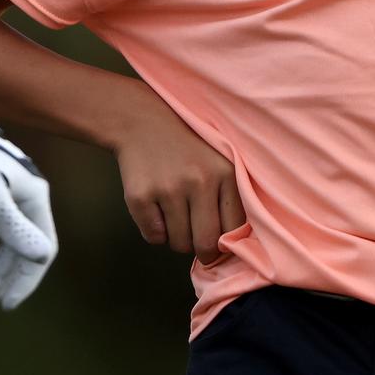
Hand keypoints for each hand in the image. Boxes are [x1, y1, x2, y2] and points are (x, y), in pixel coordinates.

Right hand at [108, 90, 243, 260]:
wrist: (141, 123)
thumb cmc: (187, 150)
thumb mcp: (219, 163)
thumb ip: (231, 200)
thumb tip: (232, 249)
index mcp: (225, 173)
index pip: (234, 230)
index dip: (225, 243)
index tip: (217, 238)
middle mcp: (199, 181)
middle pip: (206, 244)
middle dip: (202, 251)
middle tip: (196, 240)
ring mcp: (168, 189)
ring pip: (179, 244)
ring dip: (177, 238)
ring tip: (174, 214)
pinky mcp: (140, 197)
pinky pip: (154, 238)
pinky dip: (155, 232)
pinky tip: (156, 208)